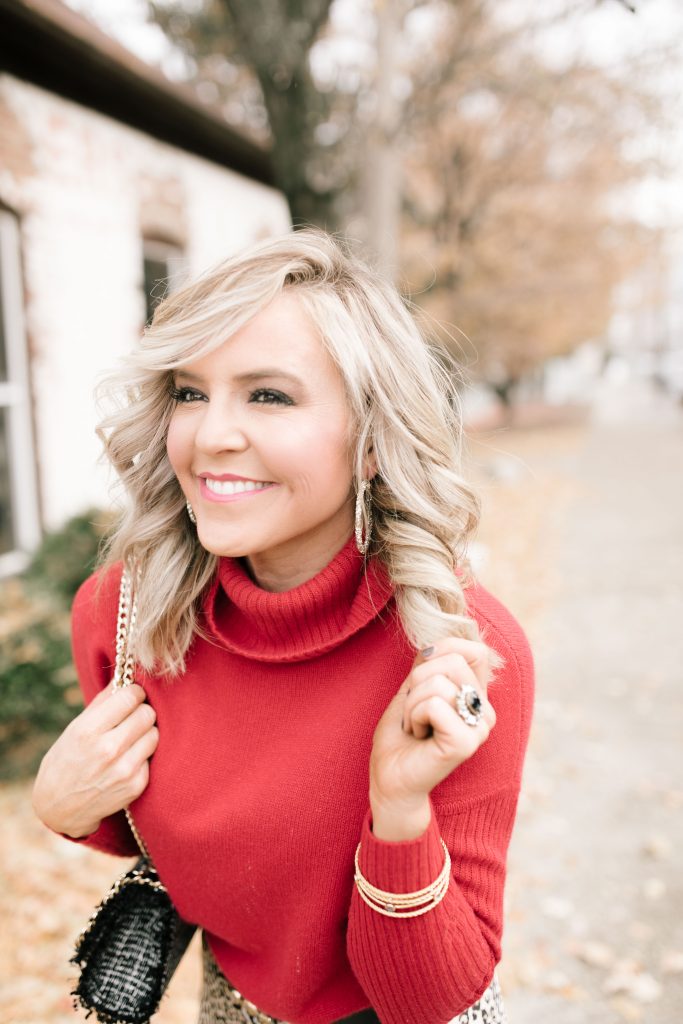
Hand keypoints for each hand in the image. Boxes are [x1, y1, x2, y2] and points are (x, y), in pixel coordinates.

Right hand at [32, 682, 158, 838]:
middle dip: (141, 712)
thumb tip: (126, 676)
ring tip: (130, 739)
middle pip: (147, 714)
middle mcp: (108, 750)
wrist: (60, 808)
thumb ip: (103, 702)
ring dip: (145, 733)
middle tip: (131, 718)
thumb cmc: (67, 760)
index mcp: (88, 731)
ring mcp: (124, 770)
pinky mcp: (136, 785)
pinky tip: (127, 760)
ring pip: (154, 734)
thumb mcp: (75, 728)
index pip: (131, 697)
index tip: (131, 696)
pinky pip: (152, 757)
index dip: (134, 693)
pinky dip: (142, 756)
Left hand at [369, 639, 496, 813]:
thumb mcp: (415, 687)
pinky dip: (414, 716)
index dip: (442, 651)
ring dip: (412, 704)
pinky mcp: (466, 743)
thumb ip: (431, 663)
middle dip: (417, 682)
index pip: (475, 650)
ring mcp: (480, 728)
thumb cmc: (402, 734)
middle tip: (415, 712)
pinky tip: (419, 737)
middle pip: (452, 661)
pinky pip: (433, 705)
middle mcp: (486, 711)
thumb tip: (437, 641)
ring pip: (438, 682)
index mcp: (479, 695)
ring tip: (416, 726)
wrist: (390, 776)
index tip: (419, 678)